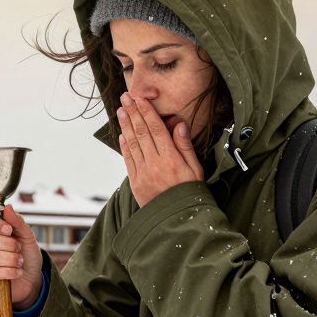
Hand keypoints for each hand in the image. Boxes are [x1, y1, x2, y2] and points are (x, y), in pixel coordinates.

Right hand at [0, 205, 43, 309]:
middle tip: (18, 249)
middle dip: (7, 244)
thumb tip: (7, 207)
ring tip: (20, 262)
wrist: (31, 277)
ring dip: (9, 259)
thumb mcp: (27, 236)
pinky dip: (7, 272)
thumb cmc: (26, 254)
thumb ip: (18, 222)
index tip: (9, 230)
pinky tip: (16, 272)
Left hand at [117, 92, 205, 206]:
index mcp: (170, 158)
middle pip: (141, 132)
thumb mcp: (195, 168)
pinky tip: (122, 134)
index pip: (156, 129)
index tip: (140, 99)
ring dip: (125, 125)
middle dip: (132, 112)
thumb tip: (179, 124)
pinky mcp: (136, 181)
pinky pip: (128, 159)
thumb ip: (185, 146)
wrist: (177, 218)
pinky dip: (124, 145)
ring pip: (132, 143)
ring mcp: (143, 172)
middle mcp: (154, 163)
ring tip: (120, 111)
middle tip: (125, 98)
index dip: (146, 112)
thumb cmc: (190, 192)